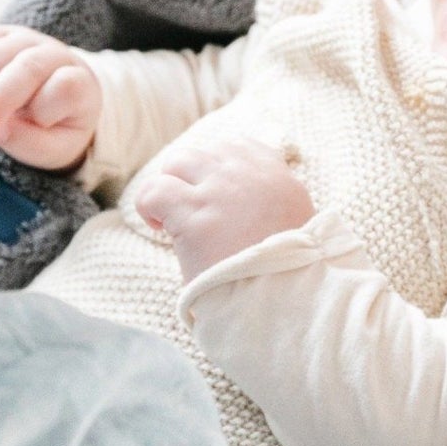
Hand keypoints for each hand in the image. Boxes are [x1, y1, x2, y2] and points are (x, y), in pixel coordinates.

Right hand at [0, 25, 102, 170]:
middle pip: (23, 66)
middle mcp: (55, 53)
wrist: (53, 104)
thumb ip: (30, 141)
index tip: (16, 134)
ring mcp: (25, 39)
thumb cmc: (57, 128)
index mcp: (80, 81)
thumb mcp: (56, 147)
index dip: (38, 110)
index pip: (64, 86)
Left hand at [135, 138, 314, 280]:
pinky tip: (158, 226)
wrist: (282, 299)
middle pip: (204, 152)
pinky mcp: (193, 215)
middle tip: (191, 209)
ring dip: (171, 186)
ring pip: (178, 161)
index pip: (238, 146)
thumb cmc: (287, 272)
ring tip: (171, 216)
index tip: (213, 193)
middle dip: (191, 177)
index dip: (217, 167)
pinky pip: (154, 191)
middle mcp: (249, 176)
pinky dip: (149, 205)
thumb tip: (248, 198)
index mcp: (277, 177)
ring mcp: (219, 192)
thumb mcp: (297, 223)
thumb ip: (274, 200)